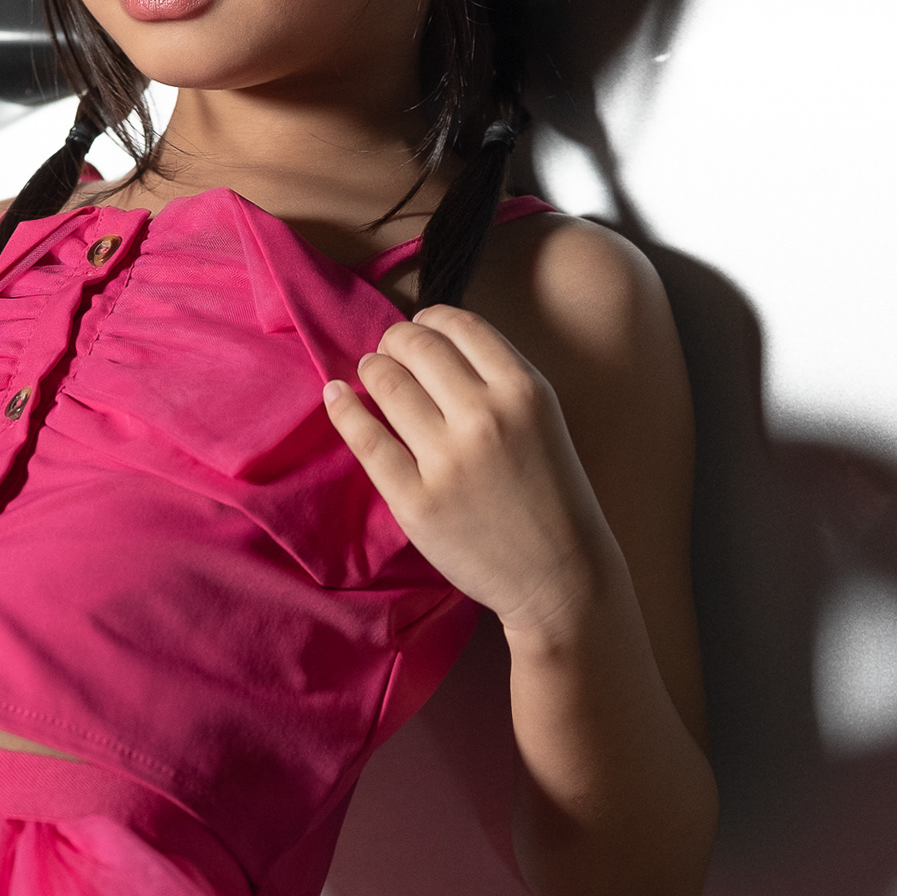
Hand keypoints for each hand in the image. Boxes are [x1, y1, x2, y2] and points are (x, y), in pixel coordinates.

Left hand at [323, 304, 610, 637]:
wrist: (560, 575)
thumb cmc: (551, 495)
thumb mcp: (542, 419)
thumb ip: (497, 379)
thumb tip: (431, 341)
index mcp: (524, 389)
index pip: (459, 325)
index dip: (428, 319)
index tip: (417, 329)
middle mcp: (485, 416)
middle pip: (416, 346)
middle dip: (395, 341)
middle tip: (387, 353)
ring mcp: (448, 459)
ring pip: (387, 383)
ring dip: (370, 369)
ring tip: (368, 373)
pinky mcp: (416, 500)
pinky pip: (366, 439)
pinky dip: (344, 408)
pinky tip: (336, 395)